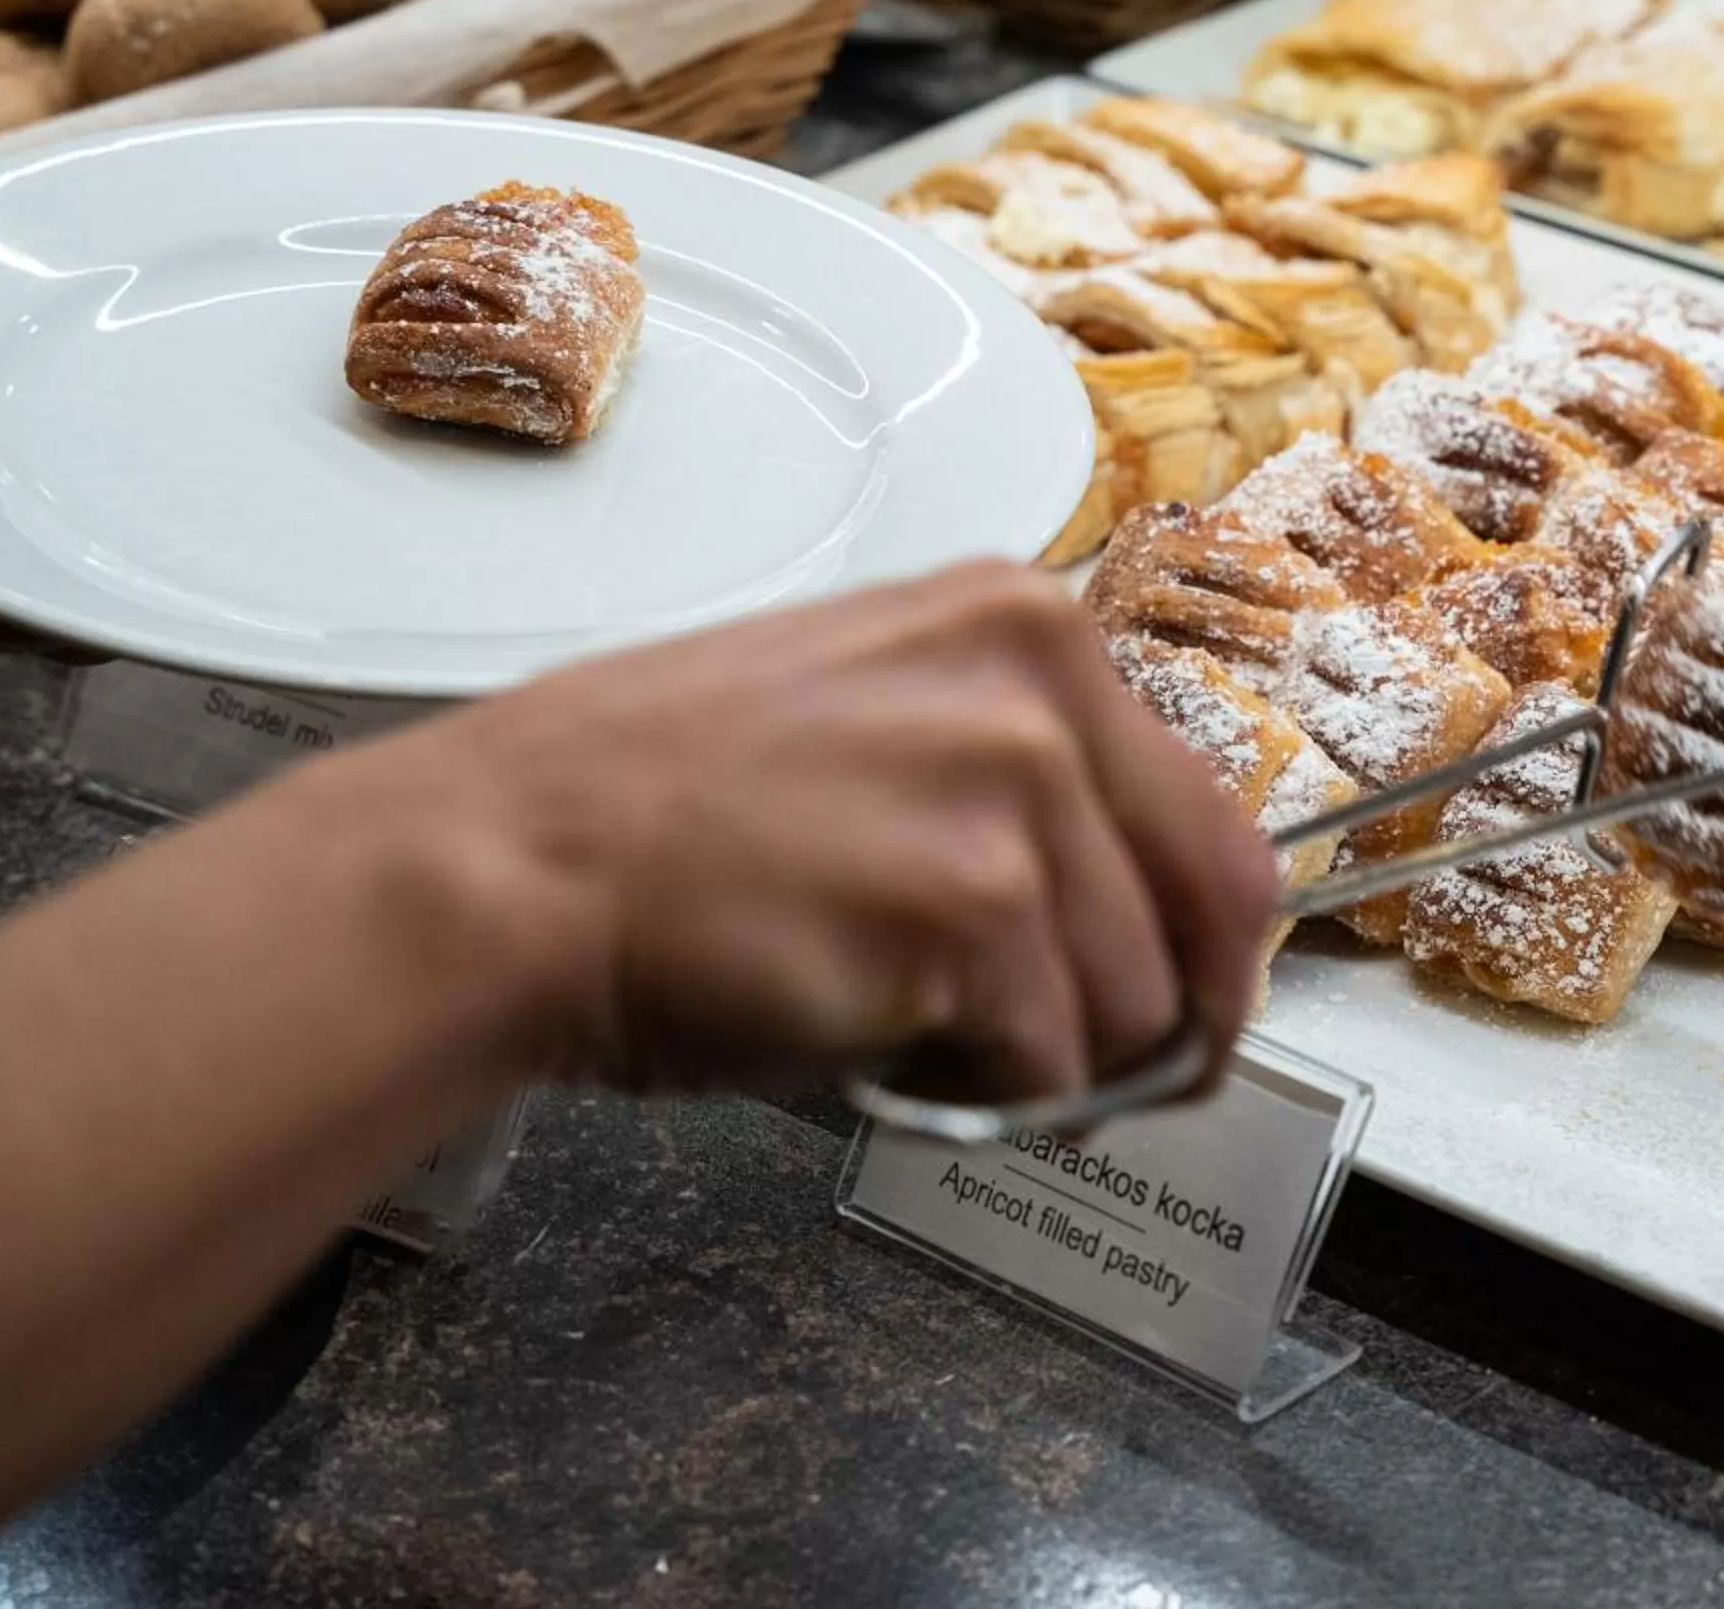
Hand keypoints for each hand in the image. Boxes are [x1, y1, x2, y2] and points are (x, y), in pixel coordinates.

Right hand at [361, 561, 1281, 1097]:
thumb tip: (1127, 915)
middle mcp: (1041, 681)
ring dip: (1054, 1067)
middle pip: (1215, 908)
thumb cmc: (652, 817)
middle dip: (1176, 1022)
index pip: (1209, 812)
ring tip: (938, 1052)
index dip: (1207, 939)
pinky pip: (1050, 1062)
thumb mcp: (872, 721)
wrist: (509, 864)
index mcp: (1024, 623)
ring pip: (1136, 1003)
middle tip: (1120, 1086)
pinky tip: (894, 1058)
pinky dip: (986, 1099)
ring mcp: (1015, 786)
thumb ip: (1013, 779)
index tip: (1187, 1002)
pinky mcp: (977, 902)